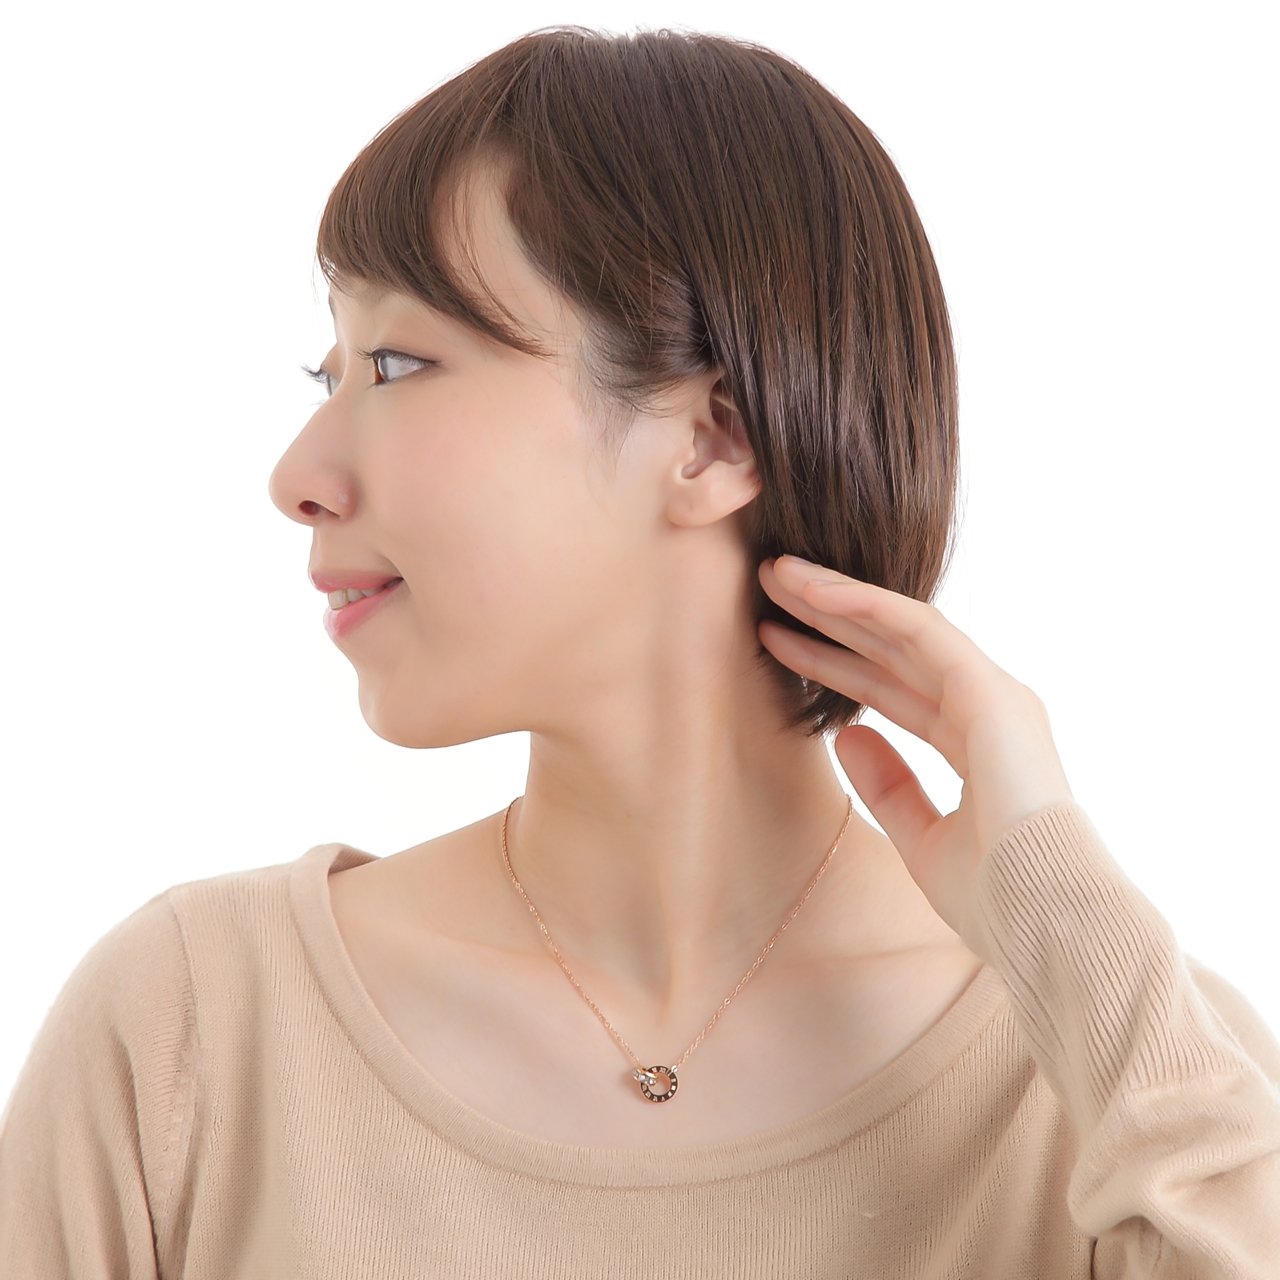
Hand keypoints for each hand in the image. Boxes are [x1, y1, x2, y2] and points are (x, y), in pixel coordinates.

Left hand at [759, 554, 1075, 950]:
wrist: (1045, 923)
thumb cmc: (996, 899)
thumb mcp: (921, 841)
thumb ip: (888, 788)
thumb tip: (846, 739)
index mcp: (972, 743)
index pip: (887, 688)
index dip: (830, 663)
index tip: (774, 641)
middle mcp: (984, 709)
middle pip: (889, 650)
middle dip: (828, 617)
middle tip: (769, 586)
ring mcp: (993, 696)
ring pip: (901, 628)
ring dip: (839, 597)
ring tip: (778, 573)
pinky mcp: (992, 692)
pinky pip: (921, 631)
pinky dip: (867, 606)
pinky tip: (818, 591)